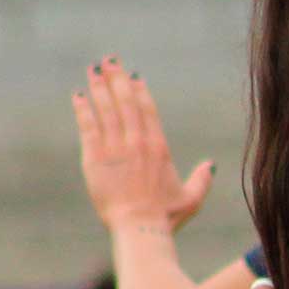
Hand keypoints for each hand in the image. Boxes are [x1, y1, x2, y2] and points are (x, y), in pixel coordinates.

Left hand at [71, 56, 214, 232]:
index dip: (139, 90)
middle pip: (126, 101)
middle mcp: (137, 142)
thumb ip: (203, 180)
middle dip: (117, 78)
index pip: (148, 110)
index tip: (133, 76)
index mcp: (159, 147)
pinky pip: (88, 127)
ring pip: (106, 109)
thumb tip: (211, 165)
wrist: (140, 228)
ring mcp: (115, 148)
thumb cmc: (166, 217)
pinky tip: (78, 95)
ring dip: (99, 87)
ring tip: (93, 69)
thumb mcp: (191, 199)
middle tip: (109, 60)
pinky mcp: (95, 158)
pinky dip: (83, 109)